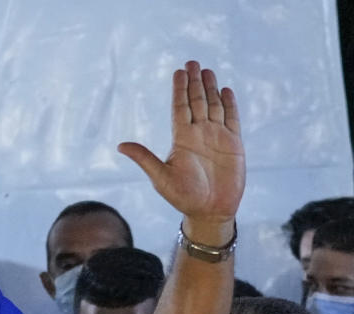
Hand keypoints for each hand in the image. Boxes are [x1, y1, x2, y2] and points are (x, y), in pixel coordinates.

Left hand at [118, 61, 244, 223]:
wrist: (210, 211)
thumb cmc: (183, 197)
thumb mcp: (161, 178)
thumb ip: (144, 159)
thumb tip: (120, 146)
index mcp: (181, 139)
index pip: (179, 108)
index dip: (179, 90)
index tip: (179, 72)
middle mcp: (198, 134)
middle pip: (196, 102)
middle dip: (194, 82)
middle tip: (192, 62)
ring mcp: (216, 137)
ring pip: (213, 106)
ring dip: (210, 88)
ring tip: (207, 70)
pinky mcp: (233, 143)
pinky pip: (232, 119)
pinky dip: (229, 104)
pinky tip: (225, 90)